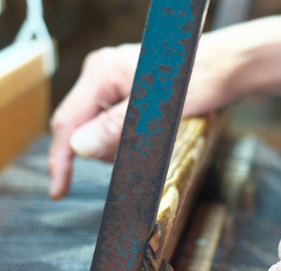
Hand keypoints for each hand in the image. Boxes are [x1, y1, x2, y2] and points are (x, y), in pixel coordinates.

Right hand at [47, 31, 242, 198]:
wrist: (222, 69)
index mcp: (101, 72)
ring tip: (153, 136)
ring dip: (118, 147)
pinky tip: (150, 134)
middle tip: (139, 152)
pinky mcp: (120, 94)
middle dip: (102, 151)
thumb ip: (115, 129)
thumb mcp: (157, 112)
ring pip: (96, 133)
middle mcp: (99, 75)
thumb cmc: (197, 82)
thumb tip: (78, 148)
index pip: (67, 122)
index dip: (60, 160)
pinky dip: (127, 140)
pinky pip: (110, 128)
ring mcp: (109, 84)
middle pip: (79, 129)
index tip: (58, 191)